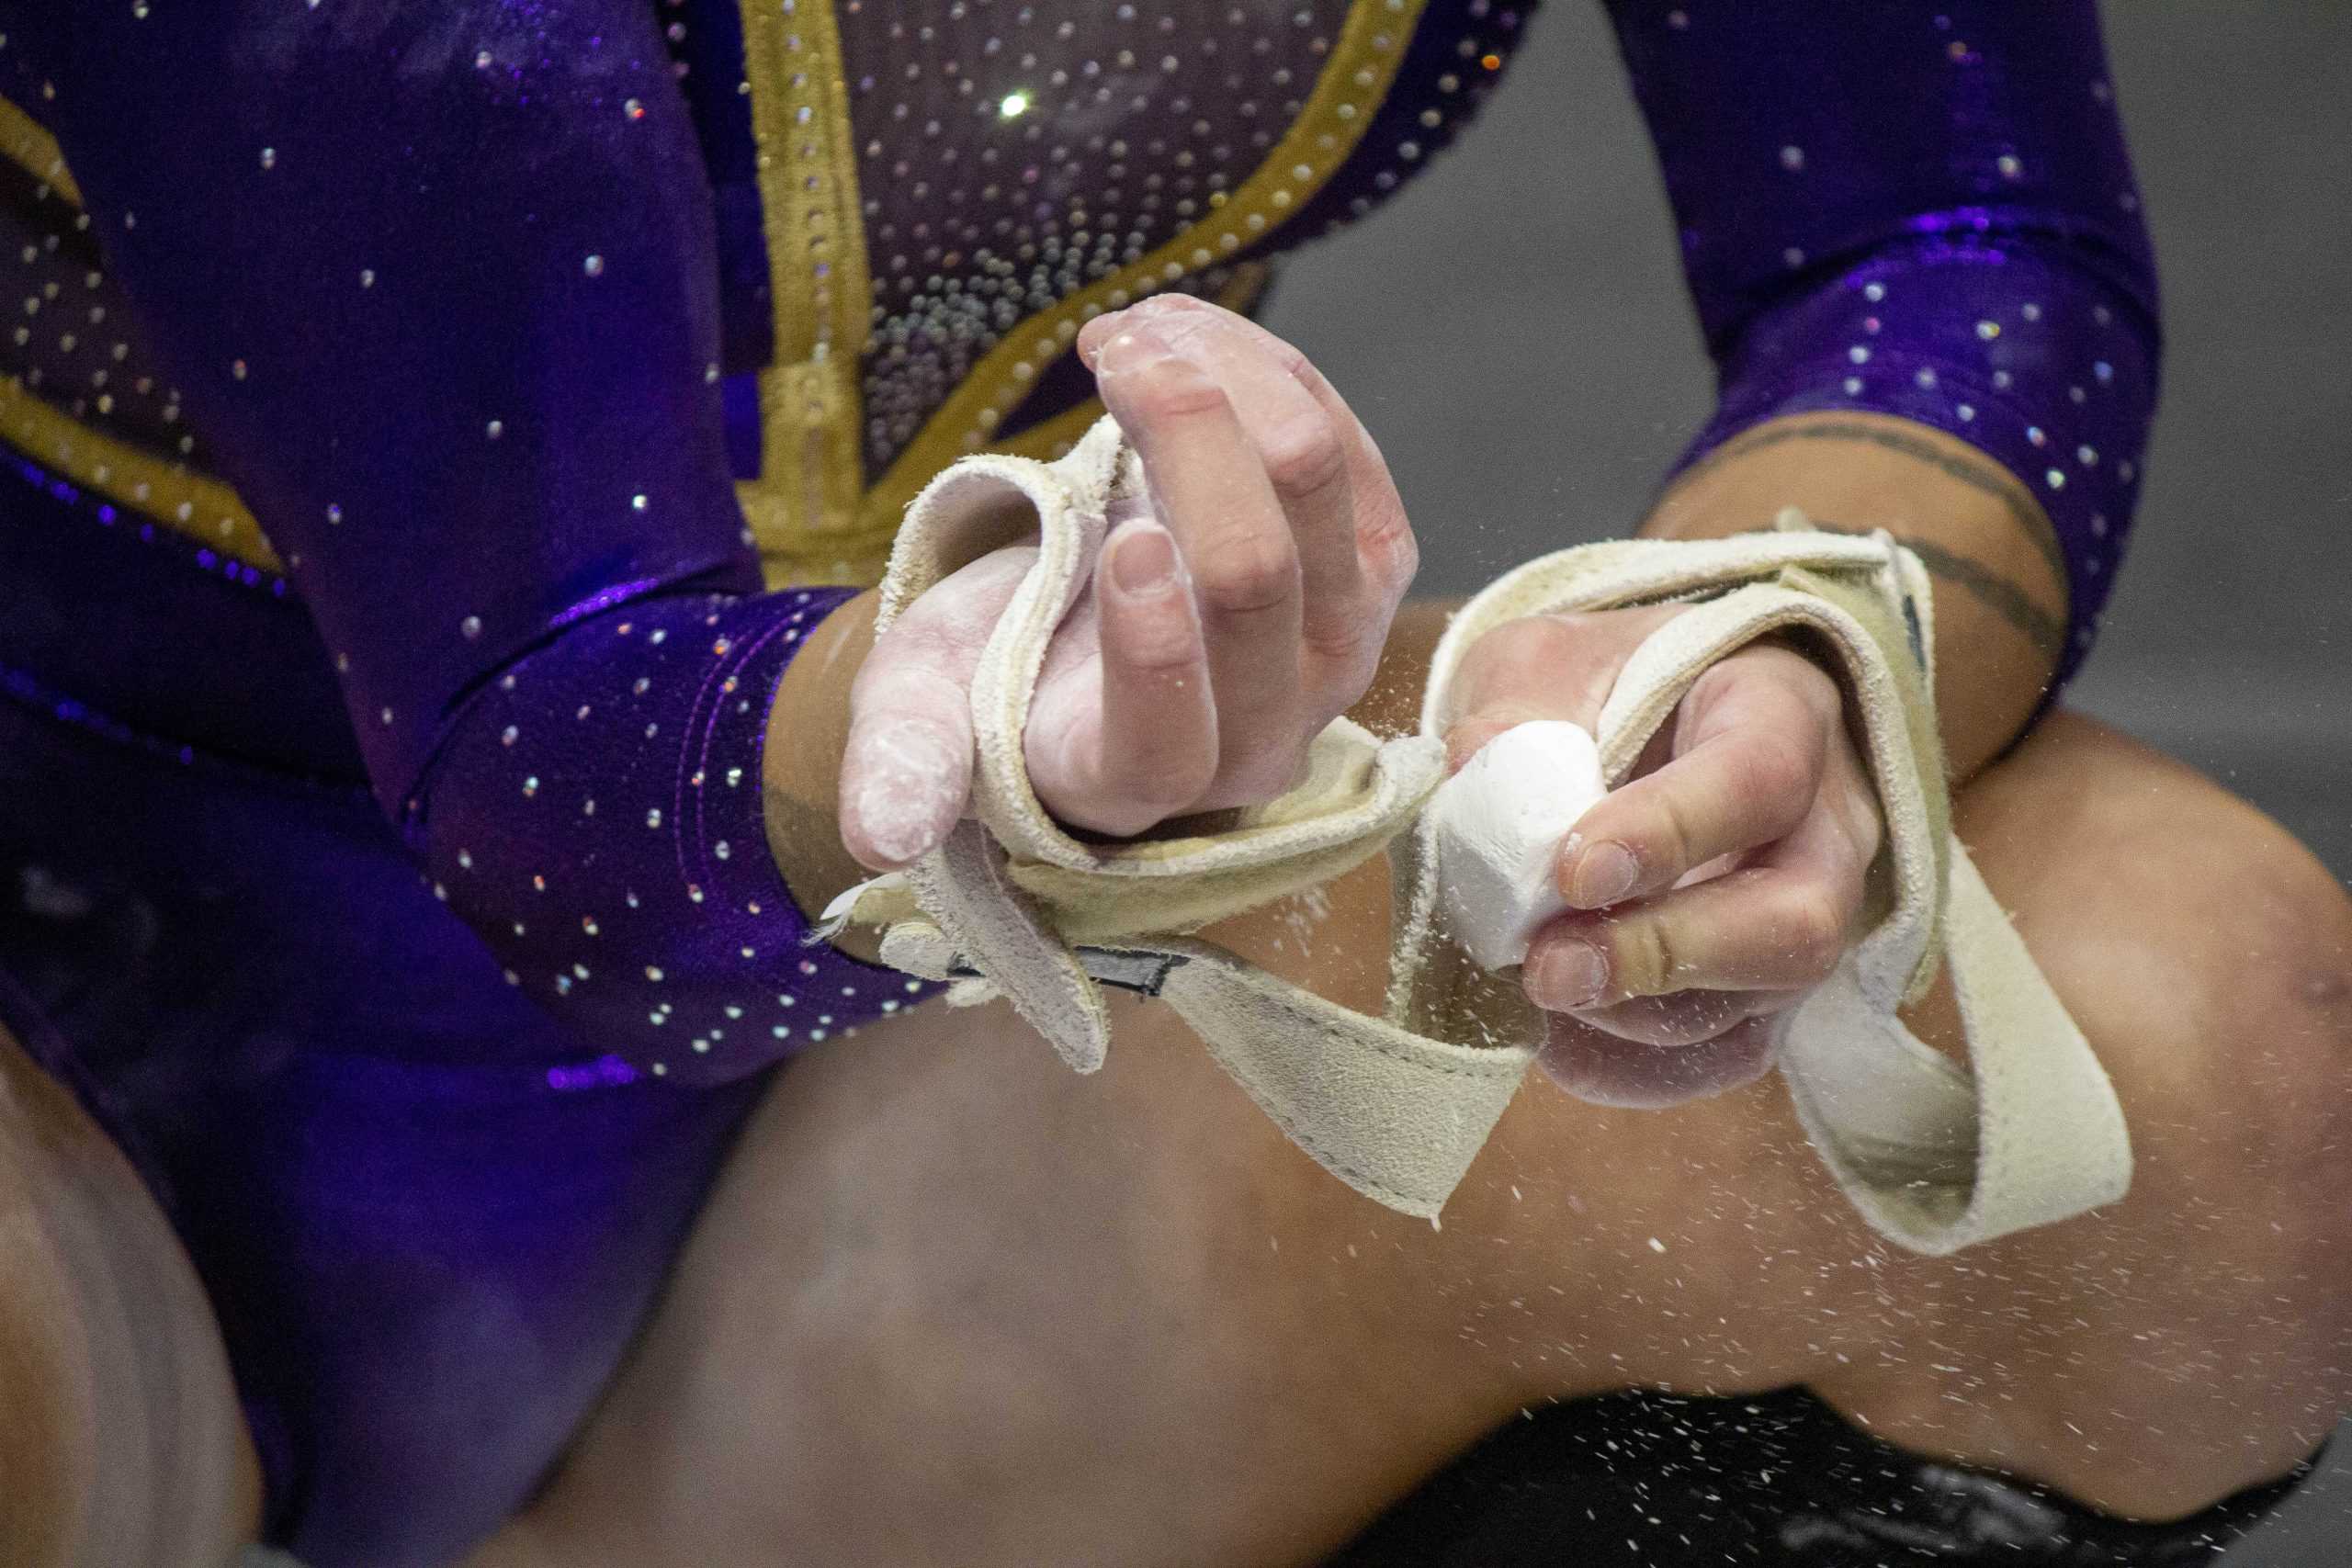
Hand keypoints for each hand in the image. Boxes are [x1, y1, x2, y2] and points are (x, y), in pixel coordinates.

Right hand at [838, 296, 1418, 868]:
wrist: (1086, 626)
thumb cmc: (997, 668)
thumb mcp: (921, 713)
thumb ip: (904, 764)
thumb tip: (879, 836)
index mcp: (1136, 779)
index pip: (1168, 739)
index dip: (1155, 646)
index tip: (1118, 536)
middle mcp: (1259, 732)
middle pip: (1255, 578)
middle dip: (1188, 438)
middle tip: (1112, 350)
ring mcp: (1335, 646)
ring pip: (1317, 490)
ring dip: (1229, 381)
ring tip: (1140, 332)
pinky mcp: (1375, 565)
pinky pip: (1350, 449)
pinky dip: (1268, 372)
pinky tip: (1192, 337)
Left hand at [1444, 609, 1882, 1106]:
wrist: (1655, 725)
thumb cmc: (1608, 685)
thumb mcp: (1555, 660)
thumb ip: (1519, 706)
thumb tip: (1473, 766)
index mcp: (1782, 713)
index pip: (1756, 778)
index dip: (1669, 833)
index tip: (1572, 870)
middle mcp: (1825, 830)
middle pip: (1796, 923)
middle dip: (1664, 955)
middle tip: (1548, 967)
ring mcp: (1806, 923)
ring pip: (1754, 1005)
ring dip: (1628, 1014)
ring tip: (1530, 983)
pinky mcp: (1765, 996)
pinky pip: (1721, 1058)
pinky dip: (1631, 1066)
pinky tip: (1554, 1037)